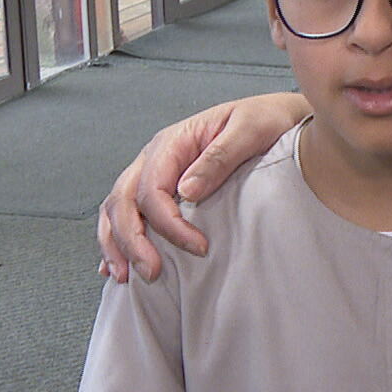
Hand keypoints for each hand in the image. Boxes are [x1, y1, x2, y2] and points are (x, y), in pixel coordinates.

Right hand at [95, 92, 311, 282]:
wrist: (275, 115)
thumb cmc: (264, 119)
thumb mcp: (250, 130)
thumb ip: (220, 157)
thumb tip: (187, 191)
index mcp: (172, 142)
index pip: (152, 189)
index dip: (169, 223)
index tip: (198, 247)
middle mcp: (155, 157)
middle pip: (123, 201)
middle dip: (131, 241)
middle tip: (151, 272)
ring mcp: (153, 171)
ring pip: (116, 209)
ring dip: (116, 244)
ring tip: (126, 276)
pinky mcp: (159, 187)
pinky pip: (126, 213)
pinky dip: (117, 239)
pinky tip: (120, 263)